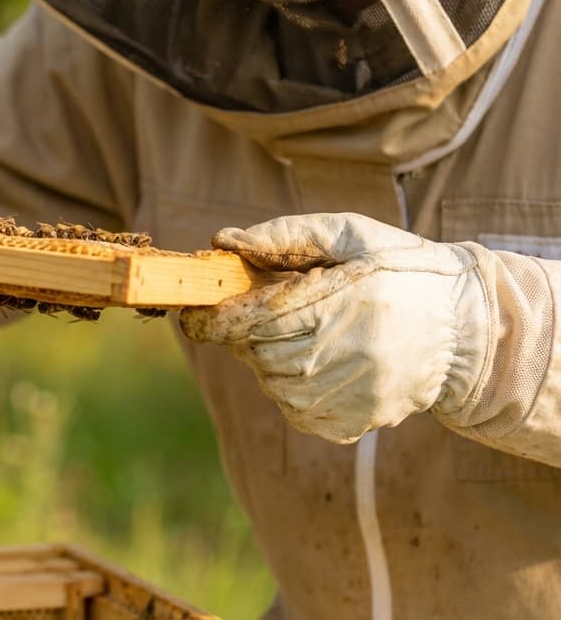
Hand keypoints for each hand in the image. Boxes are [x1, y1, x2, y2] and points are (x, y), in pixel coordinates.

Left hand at [179, 213, 490, 442]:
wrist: (465, 329)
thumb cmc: (399, 271)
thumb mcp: (351, 236)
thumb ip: (286, 235)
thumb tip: (223, 241)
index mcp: (346, 301)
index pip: (255, 319)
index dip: (213, 319)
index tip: (193, 314)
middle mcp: (349, 354)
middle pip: (257, 351)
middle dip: (248, 331)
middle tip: (269, 313)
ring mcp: (352, 395)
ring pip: (270, 382)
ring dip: (270, 358)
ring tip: (306, 334)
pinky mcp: (353, 423)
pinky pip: (293, 409)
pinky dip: (291, 386)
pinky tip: (320, 363)